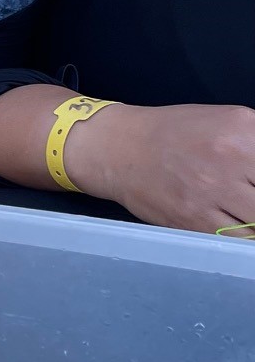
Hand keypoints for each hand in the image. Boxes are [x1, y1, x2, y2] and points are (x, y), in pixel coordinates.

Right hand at [68, 102, 254, 233]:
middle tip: (252, 199)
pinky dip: (247, 238)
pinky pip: (240, 241)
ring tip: (246, 212)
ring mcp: (213, 192)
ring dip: (254, 221)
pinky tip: (242, 229)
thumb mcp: (230, 121)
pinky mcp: (196, 221)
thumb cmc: (177, 133)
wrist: (120, 149)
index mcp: (245, 129)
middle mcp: (232, 158)